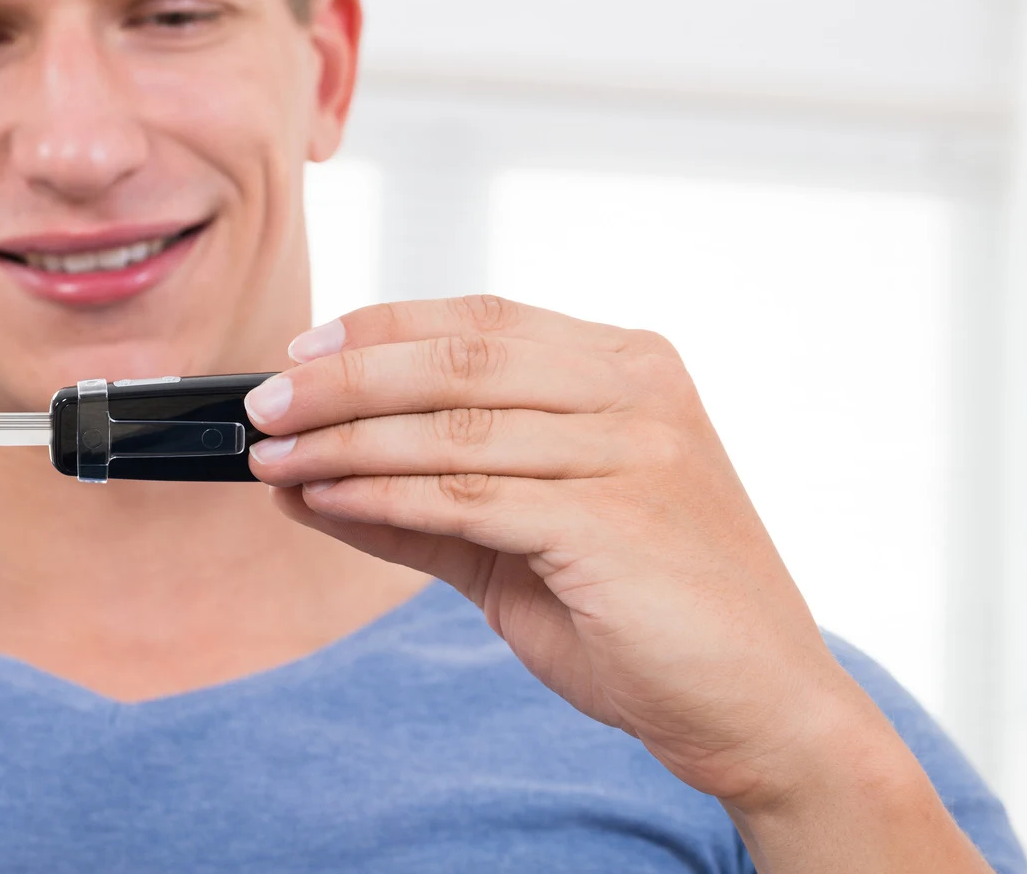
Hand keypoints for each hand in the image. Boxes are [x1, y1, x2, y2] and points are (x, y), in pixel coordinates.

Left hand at [241, 296, 972, 855]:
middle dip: (344, 379)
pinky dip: (383, 495)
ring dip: (345, 441)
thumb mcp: (523, 538)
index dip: (383, 327)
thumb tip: (302, 474)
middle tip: (265, 404)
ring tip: (273, 459)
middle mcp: (637, 392)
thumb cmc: (645, 614)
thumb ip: (421, 497)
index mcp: (628, 366)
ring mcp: (632, 452)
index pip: (483, 319)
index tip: (302, 349)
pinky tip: (328, 499)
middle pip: (458, 359)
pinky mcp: (611, 522)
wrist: (760, 708)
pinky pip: (466, 495)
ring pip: (452, 427)